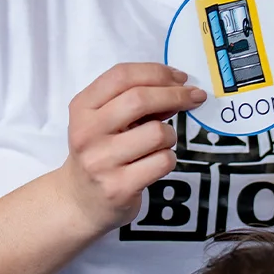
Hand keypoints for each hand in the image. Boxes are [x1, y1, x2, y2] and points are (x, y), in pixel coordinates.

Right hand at [58, 63, 206, 235]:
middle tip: (194, 97)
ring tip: (160, 143)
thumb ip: (134, 102)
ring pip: (157, 133)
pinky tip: (155, 163)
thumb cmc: (100, 154)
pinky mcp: (119, 187)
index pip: (122, 76)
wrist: (79, 201)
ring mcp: (102, 162)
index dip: (157, 72)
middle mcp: (87, 133)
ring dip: (170, 135)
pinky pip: (162, 161)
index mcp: (82, 108)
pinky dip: (168, 159)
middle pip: (140, 99)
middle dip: (175, 94)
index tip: (180, 77)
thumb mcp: (104, 121)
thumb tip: (177, 88)